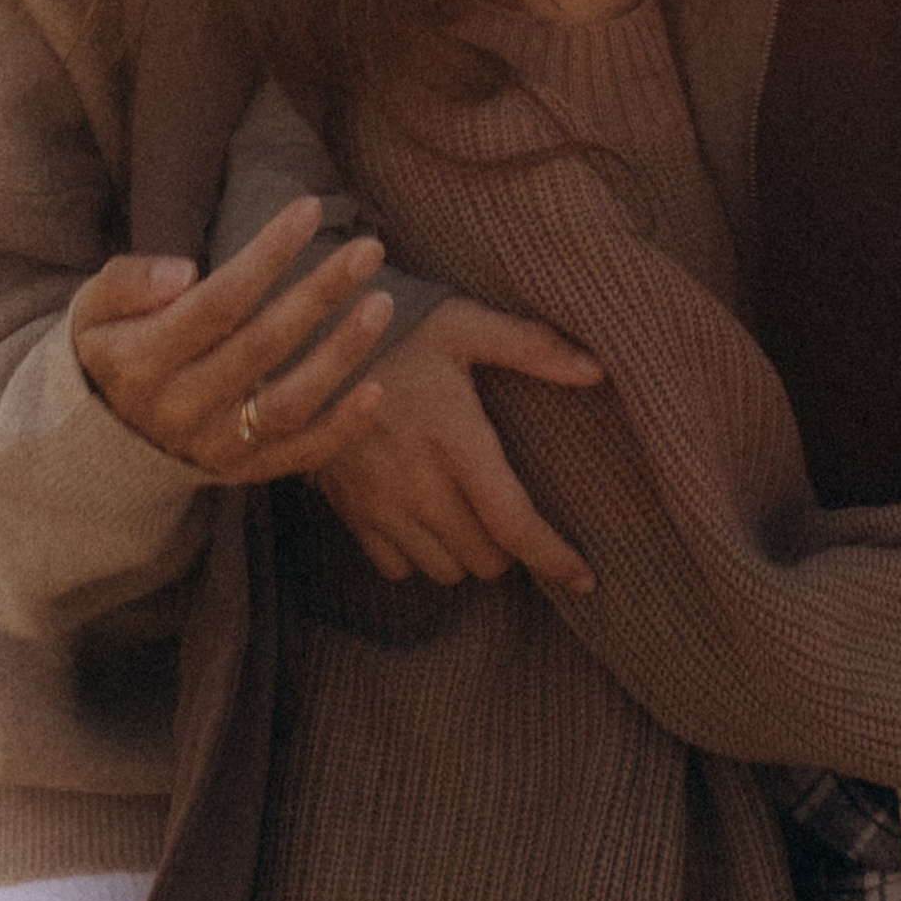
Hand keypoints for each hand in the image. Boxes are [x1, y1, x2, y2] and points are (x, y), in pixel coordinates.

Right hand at [70, 197, 394, 486]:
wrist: (102, 438)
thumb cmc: (112, 346)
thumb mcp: (93, 307)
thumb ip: (128, 283)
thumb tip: (183, 272)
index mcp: (141, 362)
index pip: (216, 303)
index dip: (266, 256)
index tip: (309, 209)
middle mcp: (179, 409)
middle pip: (262, 347)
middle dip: (320, 294)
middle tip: (369, 248)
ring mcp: (213, 446)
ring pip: (287, 403)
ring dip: (340, 354)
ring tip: (382, 303)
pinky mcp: (241, 471)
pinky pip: (297, 455)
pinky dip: (340, 429)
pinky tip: (378, 389)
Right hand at [316, 295, 606, 592]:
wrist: (304, 344)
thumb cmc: (395, 327)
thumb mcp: (464, 322)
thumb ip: (531, 346)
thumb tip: (596, 370)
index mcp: (456, 440)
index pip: (514, 523)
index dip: (554, 558)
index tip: (585, 578)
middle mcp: (419, 485)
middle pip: (484, 558)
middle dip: (506, 544)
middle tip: (508, 511)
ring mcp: (380, 506)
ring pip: (443, 572)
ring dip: (465, 553)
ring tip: (469, 514)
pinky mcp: (350, 514)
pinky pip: (396, 569)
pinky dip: (419, 556)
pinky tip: (426, 519)